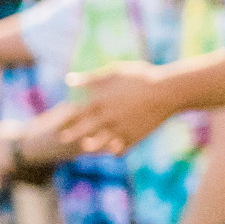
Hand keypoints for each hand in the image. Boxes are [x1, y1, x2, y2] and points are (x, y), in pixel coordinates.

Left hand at [53, 62, 179, 152]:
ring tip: (87, 145)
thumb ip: (90, 79)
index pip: (74, 114)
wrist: (166, 92)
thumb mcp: (113, 73)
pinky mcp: (133, 139)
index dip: (65, 119)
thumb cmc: (139, 78)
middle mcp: (106, 119)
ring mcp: (119, 131)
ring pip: (98, 144)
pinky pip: (118, 150)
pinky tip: (111, 148)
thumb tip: (69, 80)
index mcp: (100, 102)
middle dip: (71, 135)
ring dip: (91, 145)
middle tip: (62, 138)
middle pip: (82, 131)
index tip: (58, 122)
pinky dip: (113, 150)